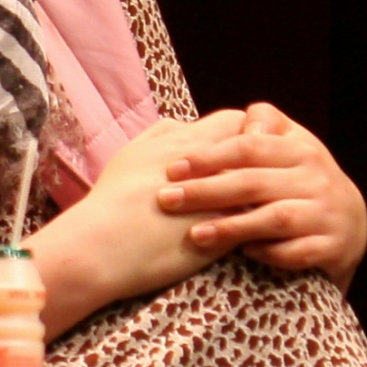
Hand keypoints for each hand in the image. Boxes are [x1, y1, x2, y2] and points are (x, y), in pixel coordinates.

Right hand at [24, 109, 252, 323]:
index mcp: (187, 142)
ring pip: (265, 184)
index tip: (243, 150)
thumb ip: (161, 134)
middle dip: (263, 160)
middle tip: (257, 176)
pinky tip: (257, 230)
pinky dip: (262, 221)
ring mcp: (223, 199)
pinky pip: (259, 220)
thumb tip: (184, 126)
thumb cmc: (110, 201)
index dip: (245, 133)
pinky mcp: (227, 232)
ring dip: (266, 190)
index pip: (238, 121)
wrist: (101, 246)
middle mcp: (212, 165)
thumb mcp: (131, 153)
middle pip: (259, 148)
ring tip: (259, 202)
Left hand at [155, 101, 366, 286]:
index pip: (249, 147)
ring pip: (275, 218)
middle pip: (254, 183)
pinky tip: (243, 254)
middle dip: (206, 191)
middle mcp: (316, 179)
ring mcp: (327, 214)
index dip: (209, 156)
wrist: (350, 223)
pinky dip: (269, 253)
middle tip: (166, 200)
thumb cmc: (301, 179)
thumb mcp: (290, 145)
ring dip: (232, 227)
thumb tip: (237, 123)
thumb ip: (263, 125)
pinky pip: (296, 252)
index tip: (172, 169)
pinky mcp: (332, 248)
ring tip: (195, 235)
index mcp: (301, 149)